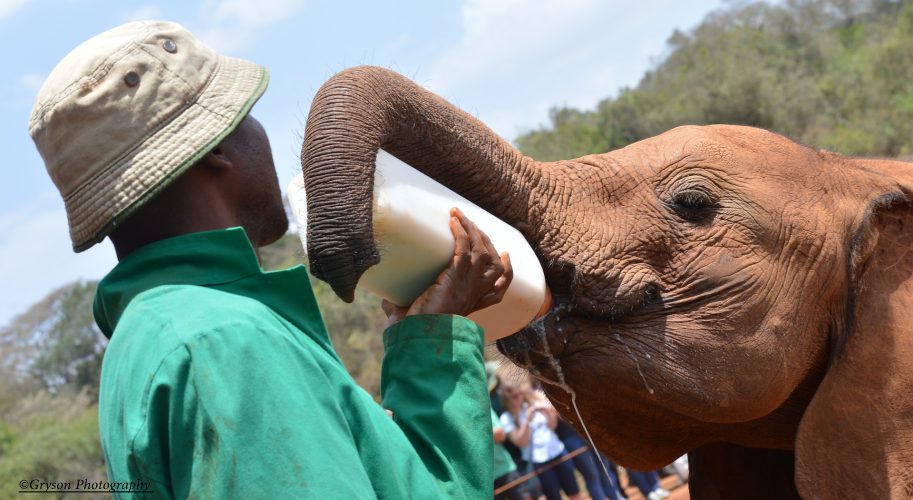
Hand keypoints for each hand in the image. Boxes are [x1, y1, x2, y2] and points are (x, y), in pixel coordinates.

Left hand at [383, 207, 512, 326]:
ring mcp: (467, 285)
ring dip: (473, 230)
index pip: (499, 290)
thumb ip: (403, 310)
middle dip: (487, 242)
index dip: (507, 270)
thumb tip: (386, 303)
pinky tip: (453, 221)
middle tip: (474, 226)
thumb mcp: (415, 319)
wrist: (418, 337)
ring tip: (460, 216)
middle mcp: (474, 294)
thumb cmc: (414, 332)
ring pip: (482, 251)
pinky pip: (465, 248)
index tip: (506, 255)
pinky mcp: (455, 276)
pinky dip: (461, 232)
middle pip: (496, 266)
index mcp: (470, 305)